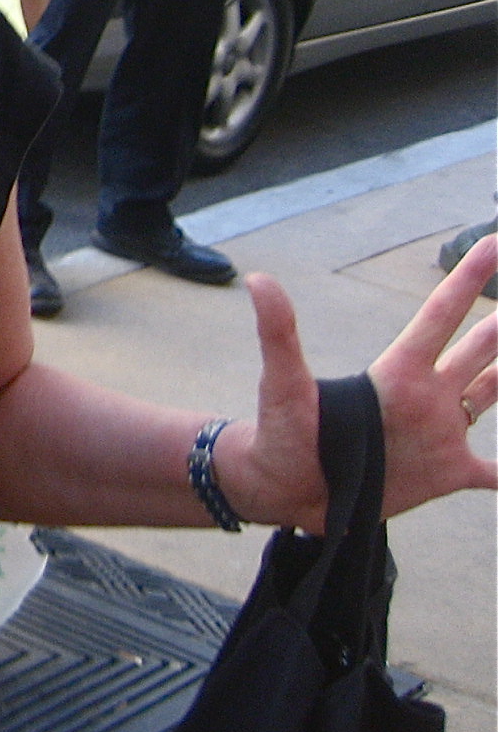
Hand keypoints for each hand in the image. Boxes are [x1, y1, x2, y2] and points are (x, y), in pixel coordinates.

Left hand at [223, 242, 496, 530]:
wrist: (282, 488)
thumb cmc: (280, 433)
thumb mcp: (283, 384)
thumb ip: (278, 335)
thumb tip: (257, 280)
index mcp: (398, 372)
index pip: (441, 315)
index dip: (468, 278)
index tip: (493, 243)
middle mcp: (426, 396)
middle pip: (476, 349)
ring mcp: (440, 433)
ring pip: (490, 394)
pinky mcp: (447, 473)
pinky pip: (497, 474)